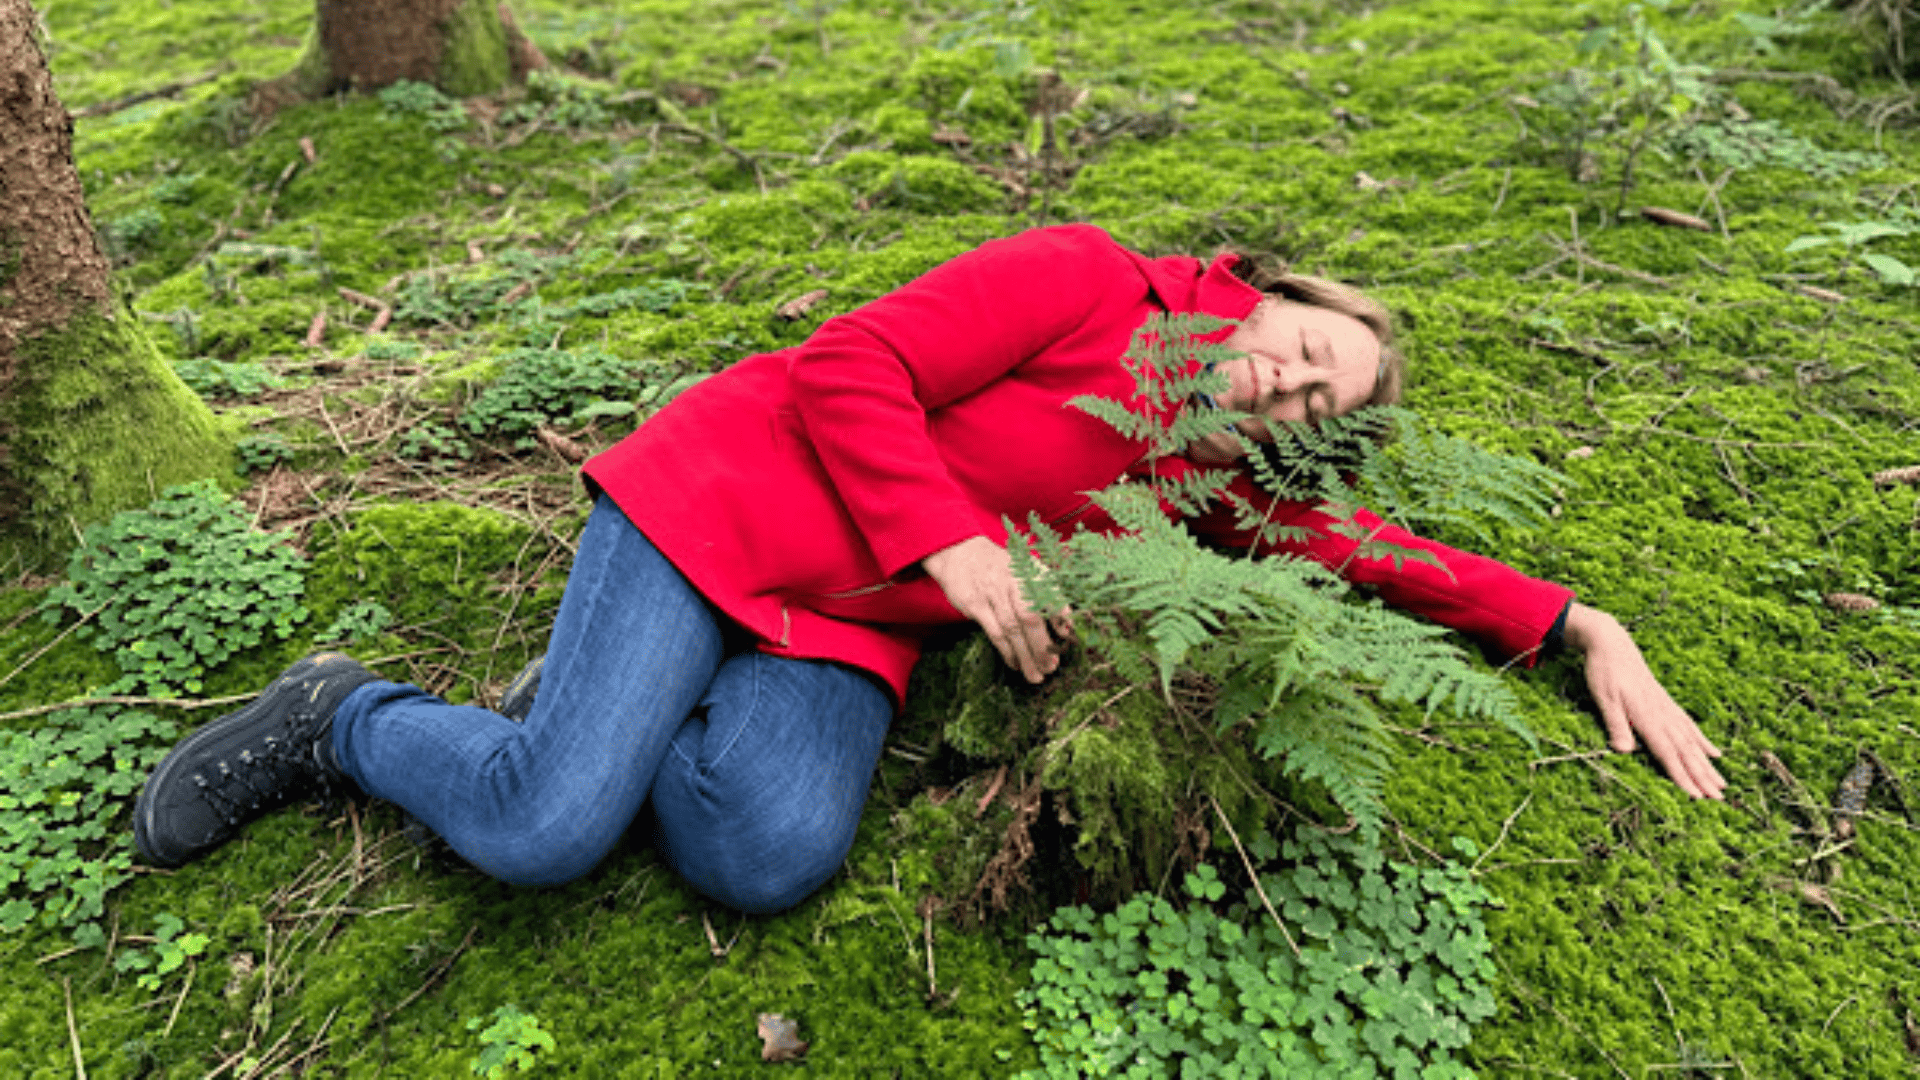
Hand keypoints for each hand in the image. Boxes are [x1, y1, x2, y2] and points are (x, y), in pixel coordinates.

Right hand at [922, 535, 1066, 683]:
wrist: (962, 552)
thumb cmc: (1002, 568)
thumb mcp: (1027, 570)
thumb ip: (1047, 593)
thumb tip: (1066, 627)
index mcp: (1032, 571)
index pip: (1051, 595)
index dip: (1061, 616)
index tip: (1068, 637)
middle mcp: (1014, 580)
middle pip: (1030, 617)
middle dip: (1042, 646)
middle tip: (1052, 667)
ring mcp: (993, 592)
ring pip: (1012, 630)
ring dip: (1026, 656)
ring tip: (1036, 676)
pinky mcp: (975, 604)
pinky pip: (995, 632)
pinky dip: (1007, 651)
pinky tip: (1016, 664)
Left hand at [1564, 602, 1724, 799]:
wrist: (1612, 645)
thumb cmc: (1604, 672)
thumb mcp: (1603, 698)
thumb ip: (1616, 724)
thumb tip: (1623, 752)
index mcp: (1648, 716)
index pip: (1667, 753)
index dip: (1681, 775)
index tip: (1696, 796)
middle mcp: (1663, 715)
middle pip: (1686, 752)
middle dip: (1702, 777)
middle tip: (1720, 799)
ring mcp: (1668, 710)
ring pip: (1692, 742)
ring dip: (1707, 765)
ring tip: (1722, 784)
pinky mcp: (1667, 704)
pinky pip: (1690, 727)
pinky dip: (1703, 742)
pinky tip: (1715, 754)